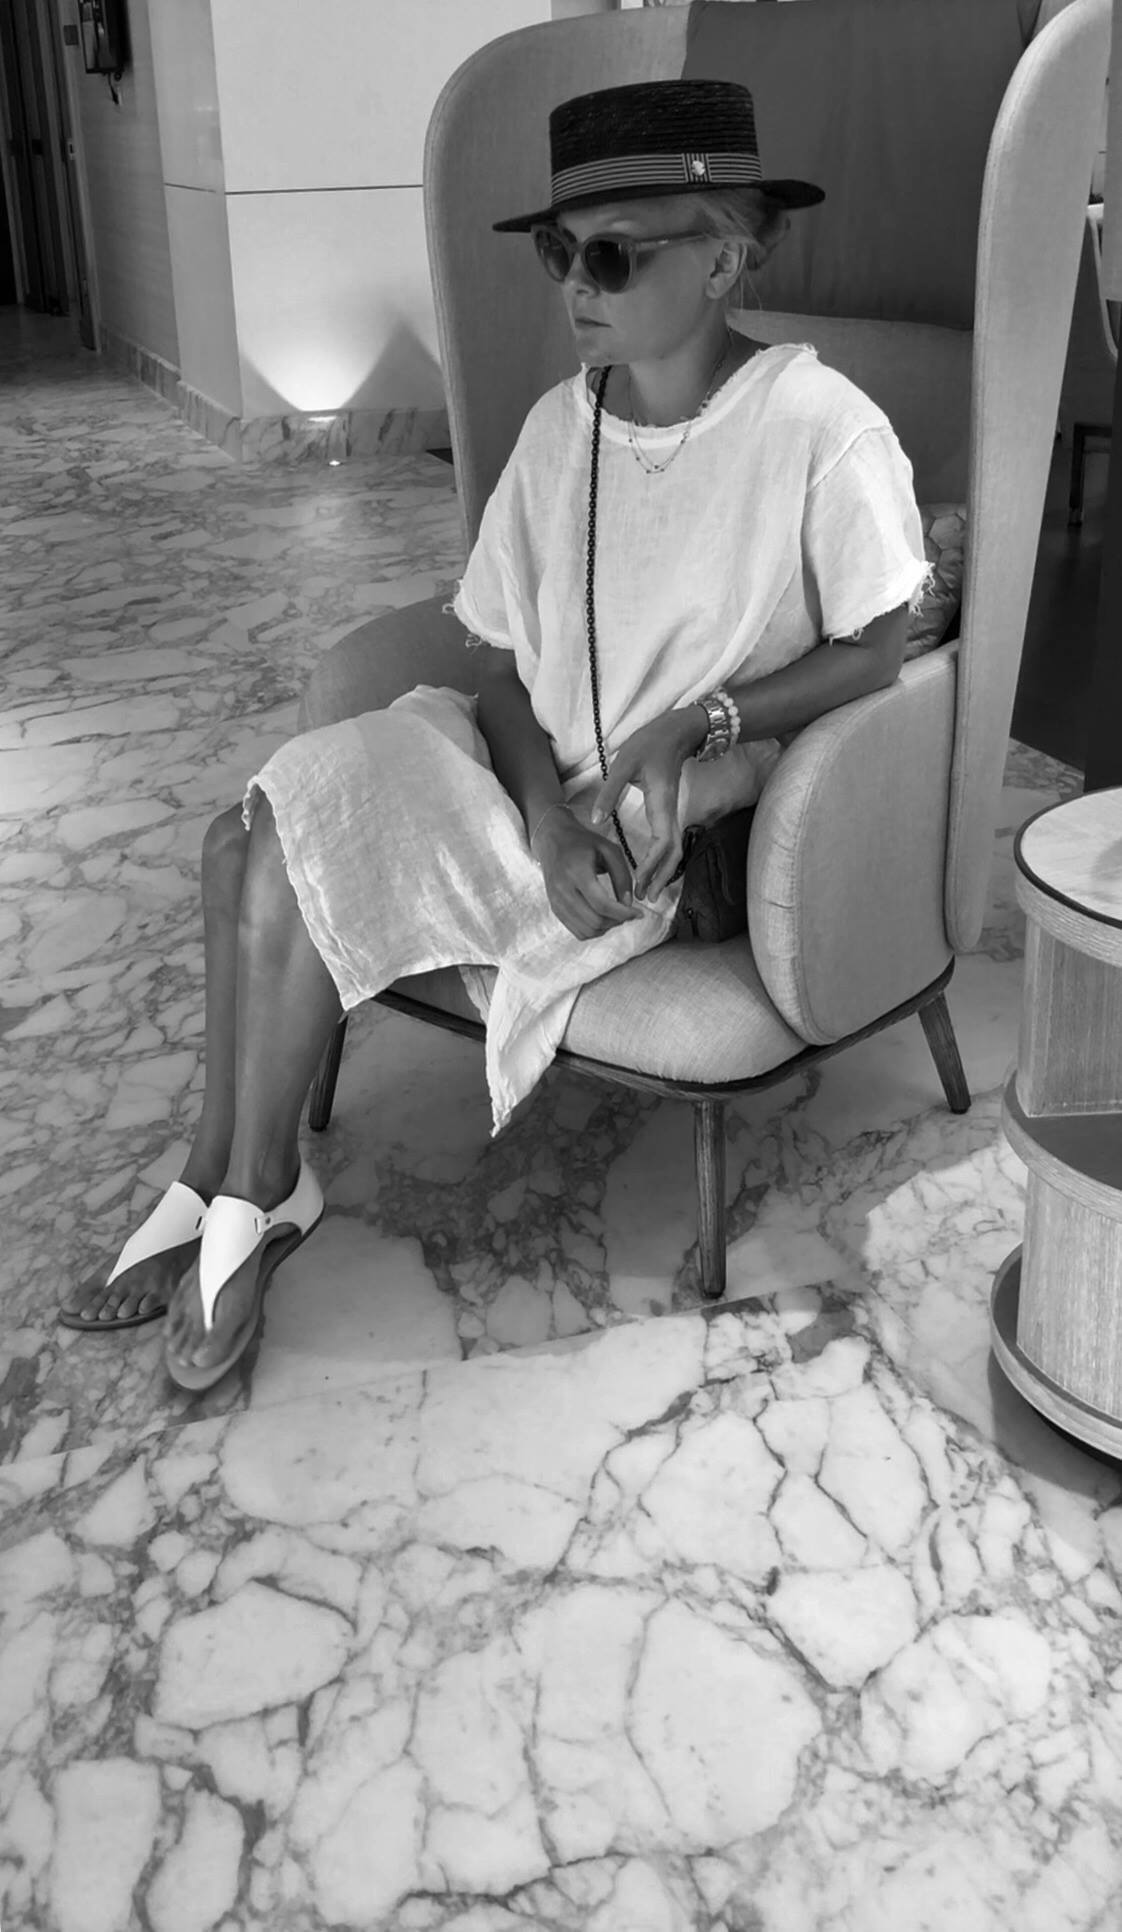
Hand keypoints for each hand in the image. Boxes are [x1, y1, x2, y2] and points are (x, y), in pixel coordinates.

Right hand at [530, 805, 642, 941]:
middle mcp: (563, 890)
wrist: (554, 841)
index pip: (602, 904)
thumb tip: (628, 904)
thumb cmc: (584, 844)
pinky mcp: (555, 909)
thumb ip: (622, 876)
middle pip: (595, 921)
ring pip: (587, 931)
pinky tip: (602, 917)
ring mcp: (557, 902)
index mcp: (577, 872)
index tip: (639, 913)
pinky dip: (594, 930)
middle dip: (617, 921)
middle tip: (628, 913)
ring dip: (607, 927)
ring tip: (616, 914)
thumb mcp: (609, 850)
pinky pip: (578, 931)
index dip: (623, 913)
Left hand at [591, 705, 706, 898]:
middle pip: (673, 854)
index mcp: (661, 805)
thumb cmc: (650, 744)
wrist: (675, 731)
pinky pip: (670, 842)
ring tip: (648, 892)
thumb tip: (596, 821)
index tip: (638, 884)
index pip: (663, 844)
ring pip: (674, 850)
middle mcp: (670, 813)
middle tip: (645, 899)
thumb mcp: (624, 764)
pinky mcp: (667, 812)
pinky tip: (651, 870)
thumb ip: (610, 793)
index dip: (652, 867)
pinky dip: (662, 860)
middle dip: (661, 878)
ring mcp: (671, 813)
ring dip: (663, 872)